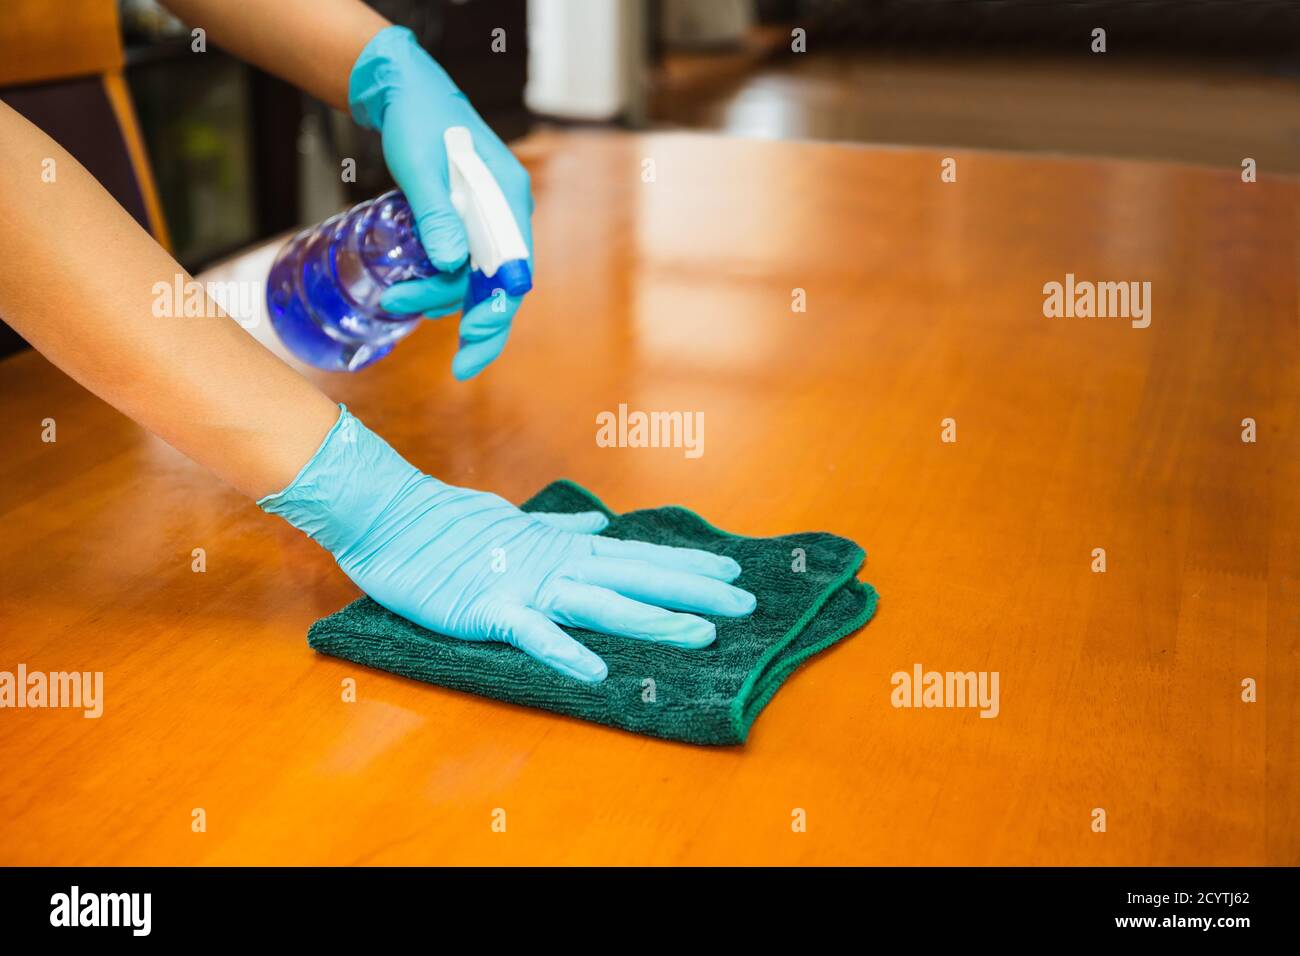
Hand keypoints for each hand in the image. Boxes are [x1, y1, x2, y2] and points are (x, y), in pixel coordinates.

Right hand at [260, 408, 756, 681]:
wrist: (390, 517)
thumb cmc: (448, 524)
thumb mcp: (516, 524)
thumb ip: (560, 529)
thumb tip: (599, 525)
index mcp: (562, 548)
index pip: (636, 557)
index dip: (685, 566)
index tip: (730, 572)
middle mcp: (557, 565)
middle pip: (637, 578)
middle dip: (692, 591)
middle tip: (745, 603)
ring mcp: (526, 586)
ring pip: (602, 604)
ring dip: (654, 618)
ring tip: (701, 634)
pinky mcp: (490, 610)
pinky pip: (533, 635)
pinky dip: (564, 652)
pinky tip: (598, 673)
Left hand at [348, 26, 531, 379]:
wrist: (405, 93)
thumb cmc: (416, 120)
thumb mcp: (421, 166)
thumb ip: (435, 214)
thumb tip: (448, 265)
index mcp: (507, 201)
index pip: (514, 270)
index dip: (498, 308)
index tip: (473, 335)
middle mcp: (505, 216)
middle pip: (502, 285)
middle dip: (482, 327)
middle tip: (461, 368)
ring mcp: (487, 222)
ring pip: (476, 280)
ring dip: (441, 300)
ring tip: (395, 301)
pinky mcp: (466, 224)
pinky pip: (463, 268)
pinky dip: (442, 287)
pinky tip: (416, 297)